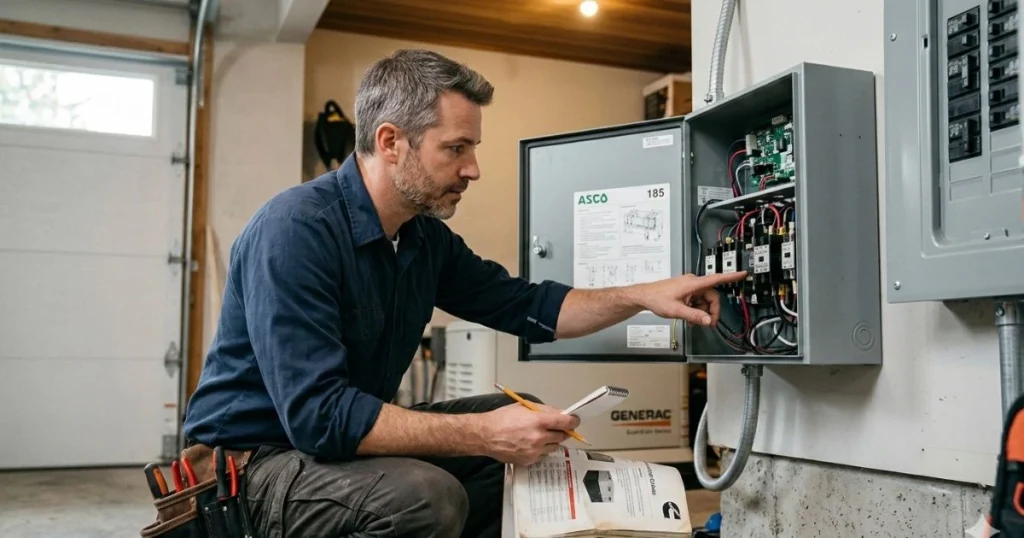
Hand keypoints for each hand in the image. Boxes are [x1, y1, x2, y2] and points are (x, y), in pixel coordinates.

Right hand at [477, 403, 580, 465]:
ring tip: (540, 435)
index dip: (573, 421)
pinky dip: (542, 450)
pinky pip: (543, 455)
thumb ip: (543, 410)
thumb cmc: (502, 419)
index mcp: (538, 421)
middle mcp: (538, 438)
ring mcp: (535, 451)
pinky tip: (531, 443)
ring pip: (554, 447)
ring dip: (552, 441)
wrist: (486, 435)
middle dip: (562, 431)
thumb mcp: (523, 407)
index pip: (565, 422)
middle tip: (557, 427)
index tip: (575, 420)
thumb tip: (558, 413)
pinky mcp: (529, 460)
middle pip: (562, 436)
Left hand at [631, 272, 747, 325]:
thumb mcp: (676, 310)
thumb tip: (708, 321)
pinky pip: (697, 301)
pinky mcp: (685, 292)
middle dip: (710, 311)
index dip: (731, 277)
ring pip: (704, 301)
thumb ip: (694, 316)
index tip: (743, 274)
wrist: (644, 296)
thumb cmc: (657, 299)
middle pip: (711, 296)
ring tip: (692, 321)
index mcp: (693, 284)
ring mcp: (689, 288)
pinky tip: (689, 317)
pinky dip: (696, 310)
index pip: (716, 279)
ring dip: (701, 312)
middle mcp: (693, 283)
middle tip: (707, 324)